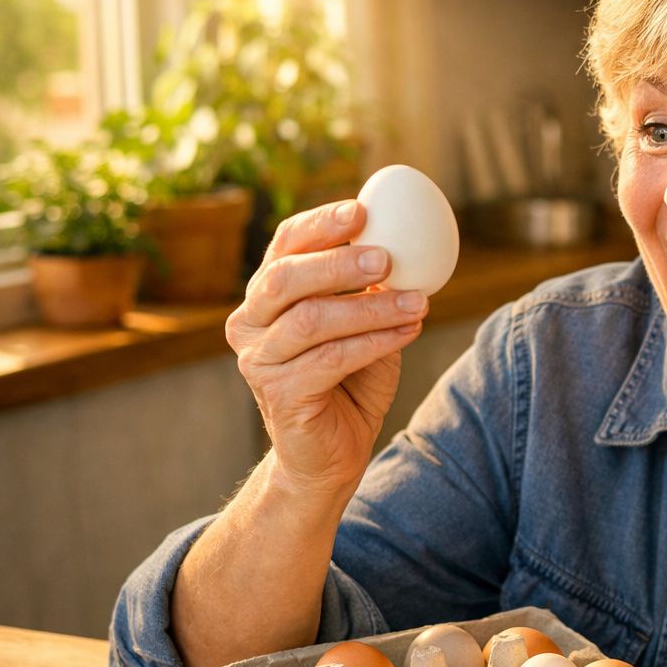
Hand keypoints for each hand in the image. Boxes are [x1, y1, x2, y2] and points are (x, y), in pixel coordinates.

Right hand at [226, 200, 428, 497]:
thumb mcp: (364, 328)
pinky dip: (376, 341)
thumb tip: (403, 250)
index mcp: (265, 297)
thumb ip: (372, 292)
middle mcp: (249, 323)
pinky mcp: (279, 393)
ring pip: (313, 319)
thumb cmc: (349, 385)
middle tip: (386, 257)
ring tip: (417, 302)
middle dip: (339, 263)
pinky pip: (331, 358)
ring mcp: (258, 360)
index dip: (319, 225)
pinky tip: (409, 331)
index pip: (284, 247)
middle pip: (286, 278)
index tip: (362, 210)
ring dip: (372, 308)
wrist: (331, 456)